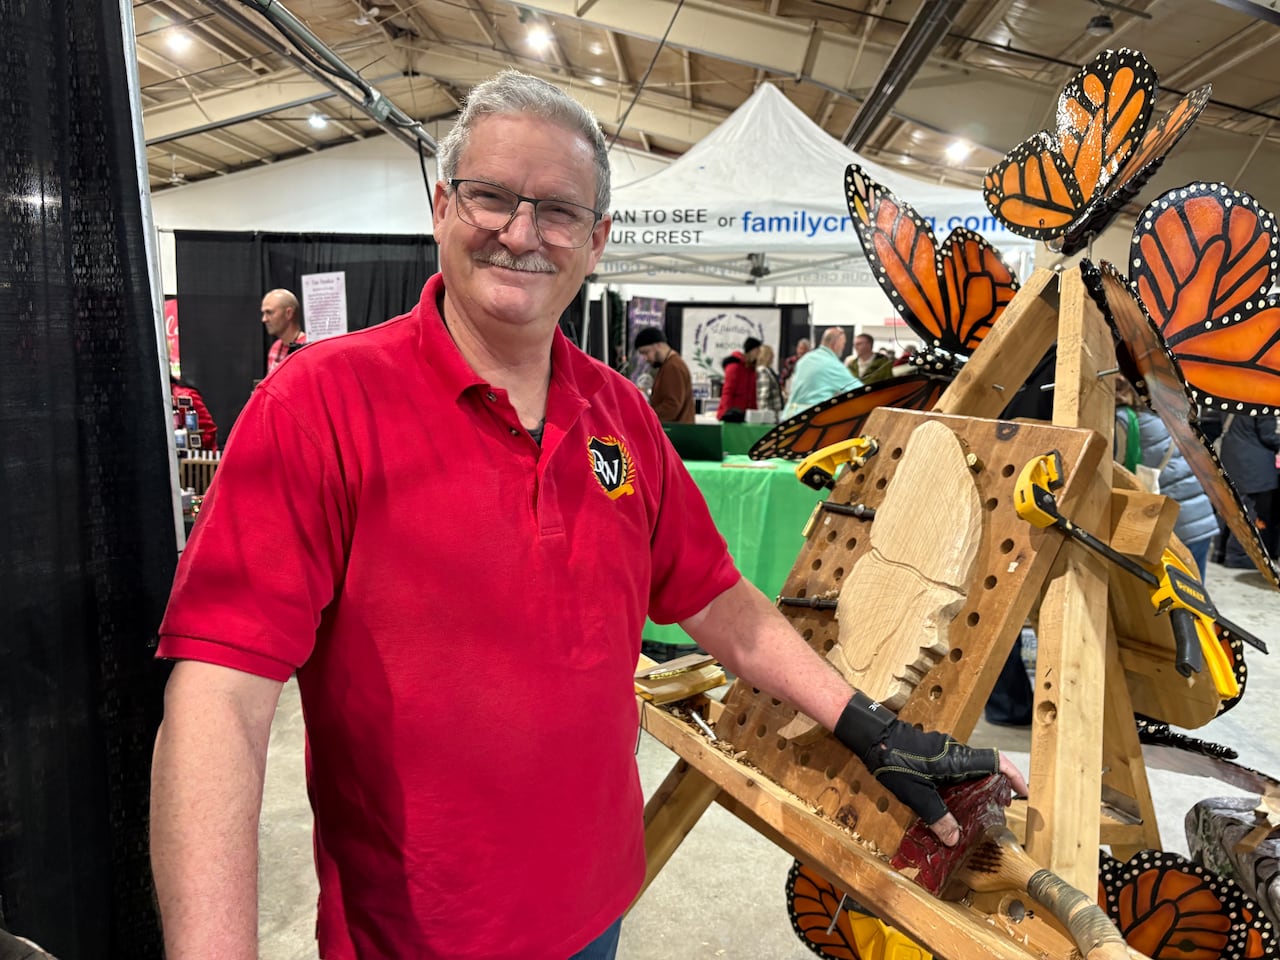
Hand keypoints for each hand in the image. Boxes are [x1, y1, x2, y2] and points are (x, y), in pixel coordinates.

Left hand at [834, 692, 1028, 845]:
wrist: (873, 737)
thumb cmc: (895, 762)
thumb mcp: (916, 795)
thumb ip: (936, 816)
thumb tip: (955, 840)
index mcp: (957, 760)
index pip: (996, 762)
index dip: (1013, 776)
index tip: (1023, 793)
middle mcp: (955, 752)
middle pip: (986, 767)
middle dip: (997, 787)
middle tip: (999, 810)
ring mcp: (944, 750)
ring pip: (970, 768)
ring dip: (978, 786)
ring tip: (978, 811)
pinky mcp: (934, 752)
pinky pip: (956, 768)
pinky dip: (962, 783)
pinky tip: (953, 801)